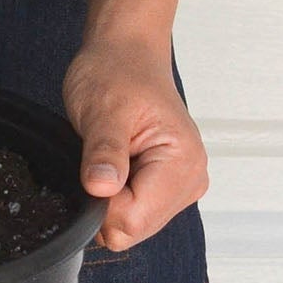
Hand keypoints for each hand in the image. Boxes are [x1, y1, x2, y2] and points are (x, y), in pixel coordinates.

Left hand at [62, 37, 207, 251]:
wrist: (125, 53)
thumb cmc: (117, 72)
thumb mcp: (103, 109)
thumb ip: (104, 152)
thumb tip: (101, 189)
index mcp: (183, 163)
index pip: (134, 219)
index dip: (101, 204)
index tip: (92, 169)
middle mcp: (190, 180)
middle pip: (134, 228)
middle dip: (106, 202)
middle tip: (99, 158)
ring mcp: (180, 186)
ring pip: (132, 224)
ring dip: (110, 197)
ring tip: (108, 155)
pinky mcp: (166, 186)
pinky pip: (132, 212)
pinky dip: (114, 194)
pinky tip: (113, 163)